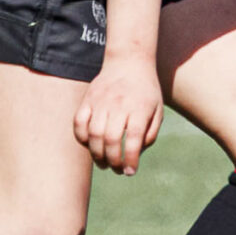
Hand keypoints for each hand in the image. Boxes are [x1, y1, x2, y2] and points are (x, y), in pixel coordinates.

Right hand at [73, 60, 164, 175]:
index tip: (130, 172)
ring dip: (97, 154)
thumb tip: (134, 156)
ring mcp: (101, 101)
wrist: (129, 62)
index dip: (130, 160)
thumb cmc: (146, 92)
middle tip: (117, 169)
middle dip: (113, 161)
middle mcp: (119, 105)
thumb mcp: (157, 111)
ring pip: (93, 134)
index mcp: (140, 108)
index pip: (133, 140)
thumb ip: (149, 135)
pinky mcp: (88, 99)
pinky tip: (90, 146)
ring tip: (104, 163)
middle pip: (111, 140)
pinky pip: (79, 123)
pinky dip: (82, 138)